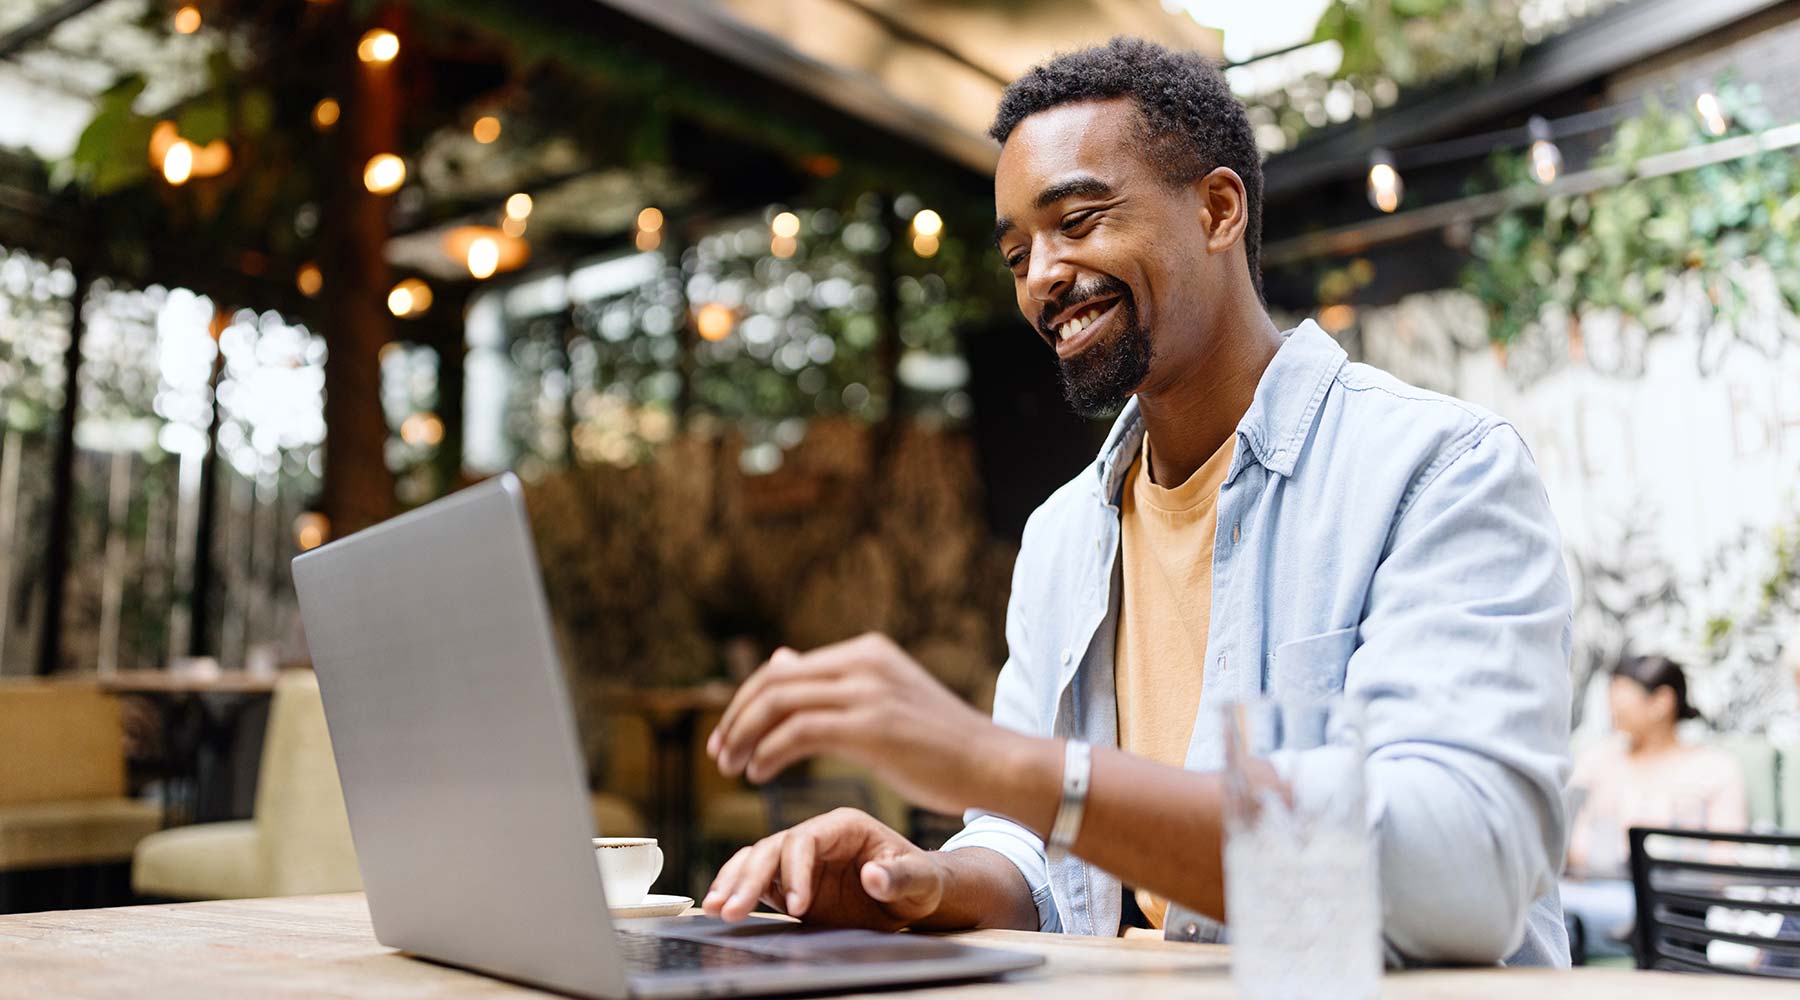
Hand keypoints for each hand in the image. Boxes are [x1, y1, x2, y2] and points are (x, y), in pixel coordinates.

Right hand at [702, 808, 943, 928]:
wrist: (915, 895)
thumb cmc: (920, 881)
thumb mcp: (920, 880)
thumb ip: (899, 877)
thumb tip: (873, 877)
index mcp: (845, 826)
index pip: (805, 838)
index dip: (795, 870)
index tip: (797, 906)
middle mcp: (817, 837)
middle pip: (773, 847)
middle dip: (750, 878)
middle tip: (732, 909)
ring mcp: (801, 859)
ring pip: (757, 860)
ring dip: (734, 882)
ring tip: (716, 908)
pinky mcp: (791, 881)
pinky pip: (757, 879)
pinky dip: (736, 888)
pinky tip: (719, 905)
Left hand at [705, 633, 1008, 815]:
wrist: (994, 764)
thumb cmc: (942, 743)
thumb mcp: (884, 699)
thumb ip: (833, 682)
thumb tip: (781, 658)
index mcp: (867, 650)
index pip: (785, 668)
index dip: (746, 701)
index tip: (729, 735)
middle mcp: (864, 661)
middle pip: (773, 682)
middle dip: (736, 718)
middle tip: (720, 754)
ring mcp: (868, 691)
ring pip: (778, 704)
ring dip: (744, 738)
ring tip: (733, 768)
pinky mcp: (870, 726)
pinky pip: (797, 733)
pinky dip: (768, 753)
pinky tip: (761, 774)